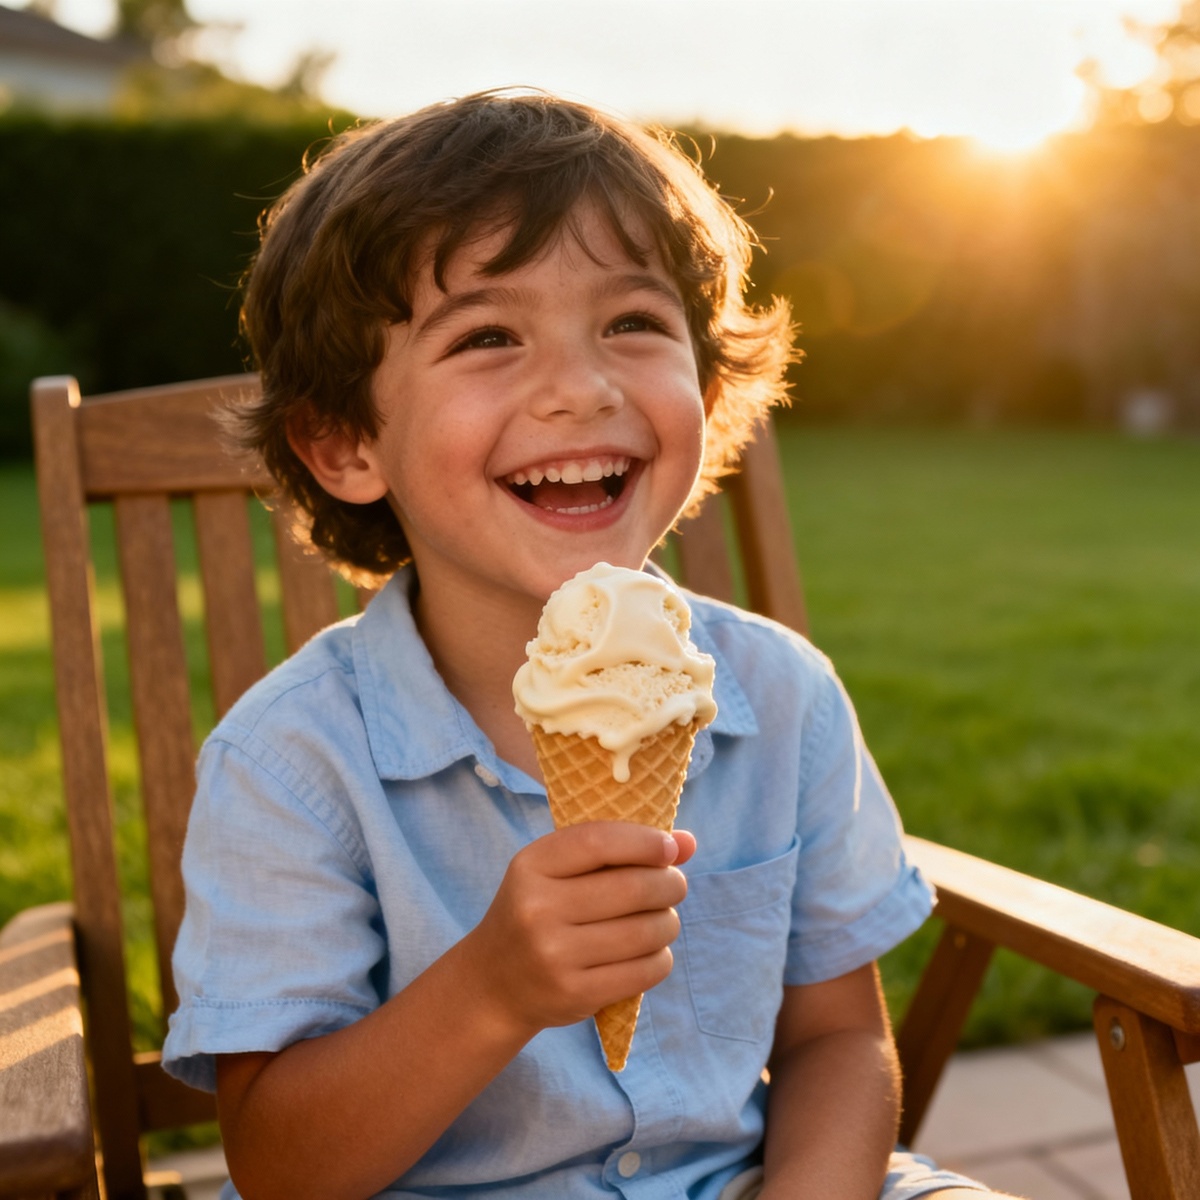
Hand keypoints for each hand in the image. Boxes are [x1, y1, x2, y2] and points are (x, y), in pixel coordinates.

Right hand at [466, 823, 695, 1035]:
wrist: (494, 983)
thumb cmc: (537, 912)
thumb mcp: (559, 872)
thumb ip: (619, 849)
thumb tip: (688, 841)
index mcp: (531, 866)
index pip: (599, 841)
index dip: (645, 841)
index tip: (671, 847)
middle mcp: (538, 909)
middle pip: (633, 888)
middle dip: (670, 883)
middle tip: (674, 885)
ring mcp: (554, 956)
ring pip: (646, 931)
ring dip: (669, 922)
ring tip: (662, 920)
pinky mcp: (574, 995)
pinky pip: (645, 970)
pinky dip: (661, 958)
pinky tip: (650, 952)